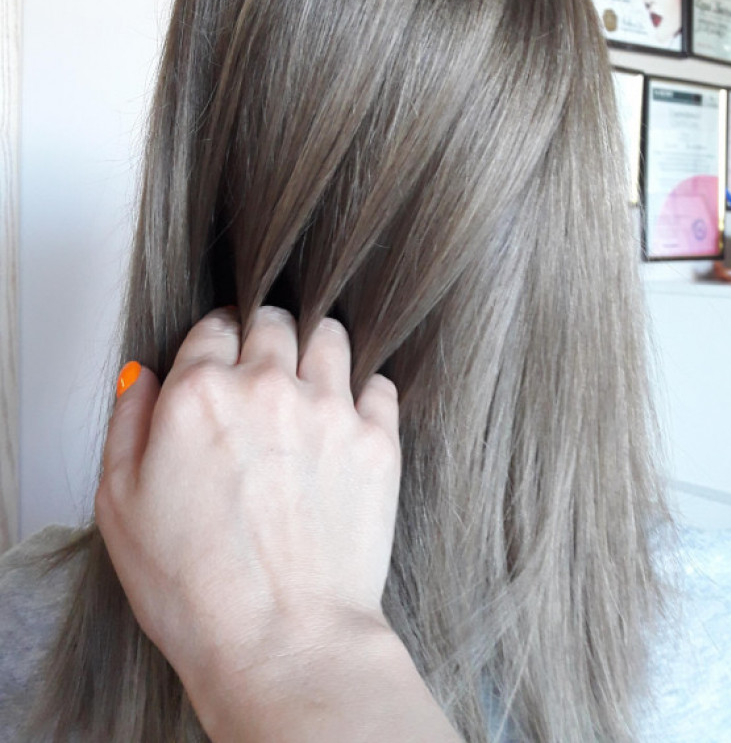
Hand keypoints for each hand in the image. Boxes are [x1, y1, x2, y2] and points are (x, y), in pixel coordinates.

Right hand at [95, 306, 400, 724]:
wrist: (283, 642)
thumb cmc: (196, 588)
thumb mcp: (120, 505)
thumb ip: (128, 422)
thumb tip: (144, 376)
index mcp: (199, 393)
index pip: (213, 326)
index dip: (214, 340)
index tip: (221, 358)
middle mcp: (266, 386)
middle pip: (272, 319)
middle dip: (264, 334)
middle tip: (264, 366)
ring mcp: (327, 408)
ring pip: (329, 334)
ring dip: (315, 347)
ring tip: (310, 379)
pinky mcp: (375, 439)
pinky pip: (378, 383)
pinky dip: (363, 392)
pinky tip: (348, 418)